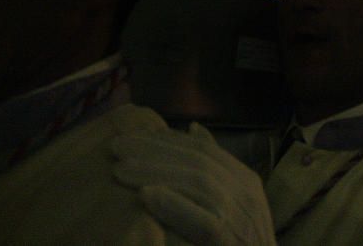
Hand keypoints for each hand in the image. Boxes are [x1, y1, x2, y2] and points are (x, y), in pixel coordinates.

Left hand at [111, 122, 275, 245]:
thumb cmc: (240, 243)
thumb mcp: (233, 203)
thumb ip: (214, 170)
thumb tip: (192, 129)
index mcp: (245, 181)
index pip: (203, 150)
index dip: (167, 140)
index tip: (133, 135)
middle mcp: (246, 194)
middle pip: (198, 161)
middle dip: (154, 150)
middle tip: (116, 146)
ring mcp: (242, 218)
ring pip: (198, 184)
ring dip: (156, 173)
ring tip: (121, 170)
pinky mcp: (230, 241)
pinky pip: (203, 220)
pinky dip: (174, 205)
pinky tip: (146, 196)